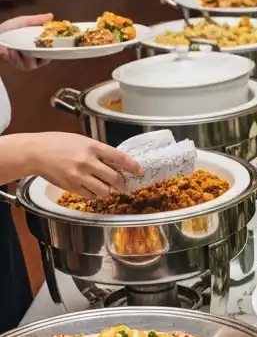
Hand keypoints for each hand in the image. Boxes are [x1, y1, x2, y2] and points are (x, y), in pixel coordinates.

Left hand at [0, 13, 52, 70]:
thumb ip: (37, 20)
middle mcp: (34, 58)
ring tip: (18, 46)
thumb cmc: (10, 29)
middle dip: (38, 53)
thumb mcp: (25, 22)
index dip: (52, 50)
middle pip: (42, 61)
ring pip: (31, 63)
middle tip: (33, 44)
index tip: (51, 43)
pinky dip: (16, 55)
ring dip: (25, 54)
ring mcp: (25, 64)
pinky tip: (11, 49)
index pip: (50, 54)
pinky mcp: (17, 65)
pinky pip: (20, 63)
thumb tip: (51, 15)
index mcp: (38, 49)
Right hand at [24, 133, 141, 198]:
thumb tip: (114, 162)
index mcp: (92, 146)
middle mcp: (88, 161)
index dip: (132, 166)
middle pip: (114, 178)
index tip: (140, 171)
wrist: (36, 152)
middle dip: (120, 182)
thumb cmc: (57, 143)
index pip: (118, 157)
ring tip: (105, 187)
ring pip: (104, 190)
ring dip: (108, 190)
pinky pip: (91, 195)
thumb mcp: (80, 140)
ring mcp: (80, 176)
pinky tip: (91, 188)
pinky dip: (94, 194)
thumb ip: (97, 151)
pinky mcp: (72, 186)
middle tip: (120, 183)